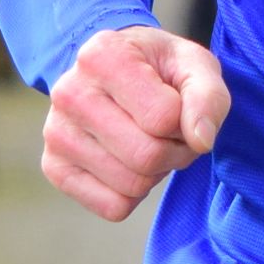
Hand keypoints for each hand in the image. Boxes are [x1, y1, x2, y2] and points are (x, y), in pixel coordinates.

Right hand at [41, 26, 229, 220]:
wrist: (113, 70)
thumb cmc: (160, 69)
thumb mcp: (194, 66)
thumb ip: (208, 97)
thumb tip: (202, 141)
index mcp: (102, 56)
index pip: (164, 118)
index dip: (187, 122)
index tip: (181, 109)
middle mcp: (70, 93)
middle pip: (146, 157)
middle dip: (175, 152)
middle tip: (173, 135)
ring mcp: (56, 133)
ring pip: (131, 185)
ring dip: (157, 173)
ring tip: (151, 143)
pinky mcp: (55, 167)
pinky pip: (113, 207)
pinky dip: (134, 194)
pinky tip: (129, 162)